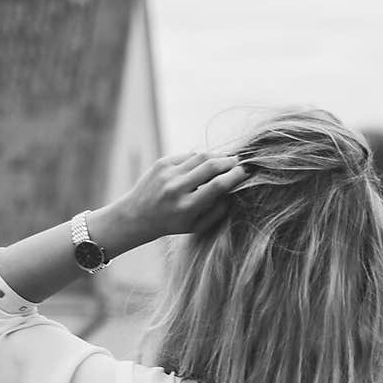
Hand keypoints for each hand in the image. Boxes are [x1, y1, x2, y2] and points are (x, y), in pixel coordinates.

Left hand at [113, 151, 248, 246]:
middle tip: (239, 162)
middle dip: (229, 161)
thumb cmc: (172, 224)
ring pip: (201, 156)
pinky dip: (200, 157)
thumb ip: (217, 212)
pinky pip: (188, 155)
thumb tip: (233, 191)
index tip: (245, 172)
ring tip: (226, 160)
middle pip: (211, 166)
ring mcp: (168, 173)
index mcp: (187, 207)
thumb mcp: (196, 226)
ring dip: (217, 156)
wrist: (137, 215)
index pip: (218, 185)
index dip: (235, 176)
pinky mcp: (162, 163)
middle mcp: (177, 188)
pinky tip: (206, 162)